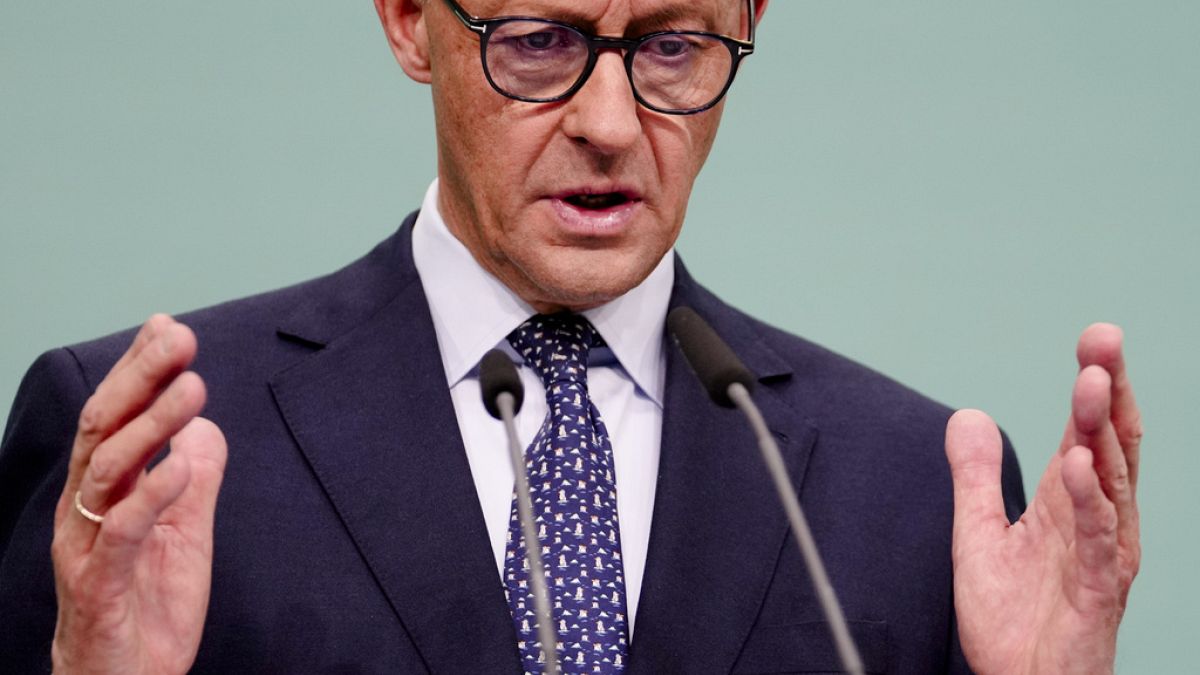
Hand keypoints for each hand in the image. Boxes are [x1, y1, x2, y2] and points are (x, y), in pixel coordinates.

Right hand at [50, 315, 226, 674]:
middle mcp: (86, 509)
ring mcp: (88, 545)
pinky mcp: (101, 583)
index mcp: (103, 491)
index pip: (116, 416)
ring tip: (193, 387)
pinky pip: (124, 531)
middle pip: (105, 427)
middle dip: (140, 377)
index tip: (169, 326)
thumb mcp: (186, 530)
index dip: (138, 370)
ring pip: (110, 469)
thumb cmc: (148, 603)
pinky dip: (154, 492)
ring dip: (152, 423)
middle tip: (179, 338)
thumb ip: (194, 478)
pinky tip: (184, 464)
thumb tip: (206, 427)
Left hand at [945, 323, 1140, 674]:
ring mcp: (1102, 554)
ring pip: (1112, 481)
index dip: (1092, 384)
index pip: (1085, 432)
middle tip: (1104, 339)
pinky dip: (1091, 501)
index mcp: (1068, 503)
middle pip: (1110, 443)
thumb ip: (976, 477)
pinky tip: (1080, 466)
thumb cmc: (1013, 620)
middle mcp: (1095, 521)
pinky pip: (1097, 539)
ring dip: (1100, 431)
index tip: (1094, 338)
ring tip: (1090, 383)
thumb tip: (969, 415)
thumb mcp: (980, 534)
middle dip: (1108, 390)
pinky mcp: (1099, 591)